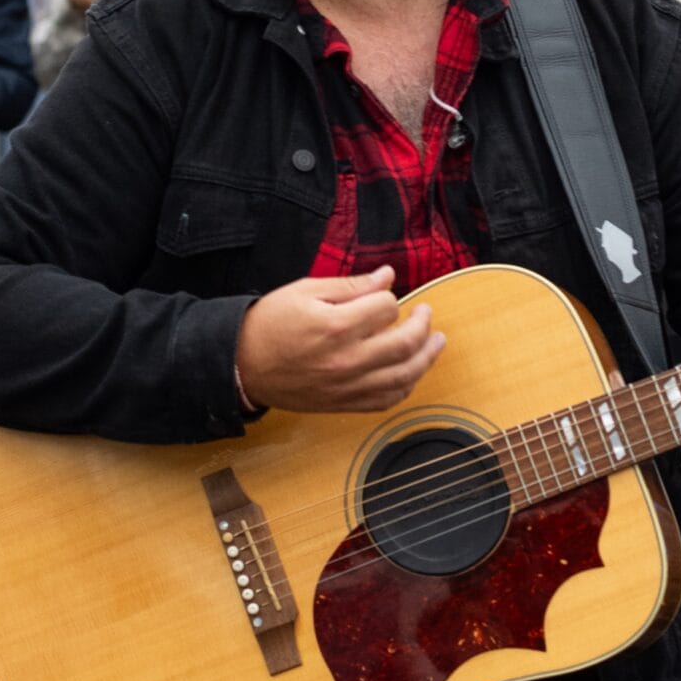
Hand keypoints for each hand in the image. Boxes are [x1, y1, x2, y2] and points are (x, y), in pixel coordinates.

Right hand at [235, 267, 445, 413]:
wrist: (243, 365)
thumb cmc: (270, 324)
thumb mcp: (306, 291)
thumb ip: (351, 286)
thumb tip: (387, 276)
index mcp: (336, 326)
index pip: (386, 308)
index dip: (391, 297)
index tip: (385, 294)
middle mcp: (346, 360)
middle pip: (406, 344)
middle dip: (423, 324)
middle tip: (426, 313)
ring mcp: (347, 386)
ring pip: (404, 376)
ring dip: (427, 358)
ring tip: (437, 342)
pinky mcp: (344, 404)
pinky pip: (387, 400)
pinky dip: (406, 386)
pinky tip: (412, 372)